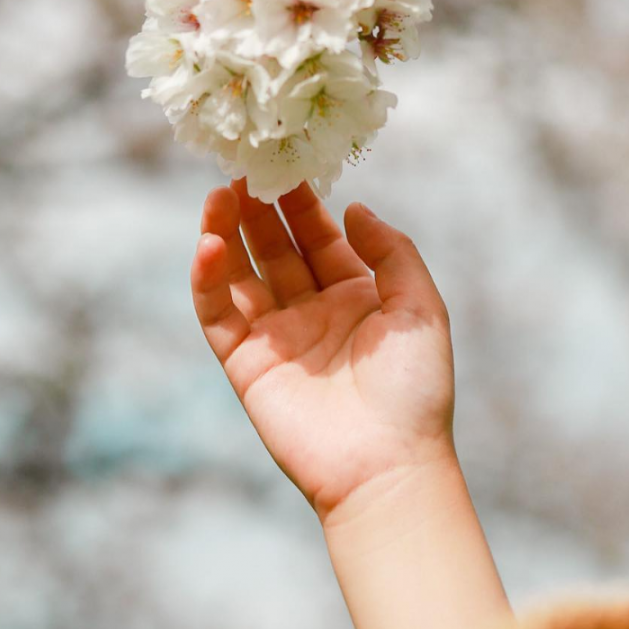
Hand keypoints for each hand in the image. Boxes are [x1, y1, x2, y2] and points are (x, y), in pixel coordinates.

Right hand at [191, 179, 455, 523]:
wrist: (387, 465)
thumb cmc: (414, 390)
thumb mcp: (420, 307)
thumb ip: (393, 253)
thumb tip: (355, 208)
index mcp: (355, 296)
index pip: (318, 236)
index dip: (300, 201)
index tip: (283, 163)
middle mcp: (312, 311)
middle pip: (274, 248)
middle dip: (257, 210)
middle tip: (241, 169)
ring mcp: (276, 337)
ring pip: (241, 274)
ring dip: (225, 234)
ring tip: (216, 196)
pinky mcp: (245, 364)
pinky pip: (218, 315)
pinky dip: (208, 281)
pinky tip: (208, 245)